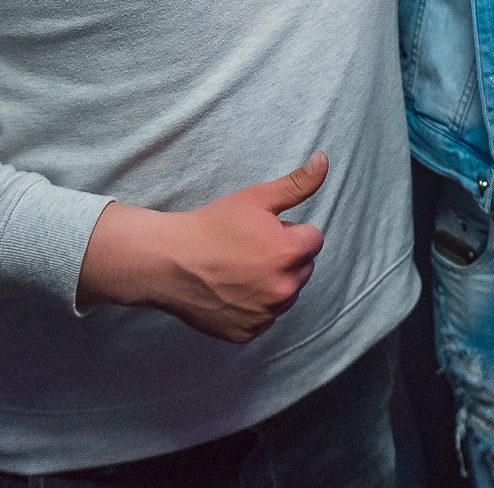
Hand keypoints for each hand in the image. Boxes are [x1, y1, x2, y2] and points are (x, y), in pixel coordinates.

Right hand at [78, 151, 328, 343]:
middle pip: (303, 268)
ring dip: (273, 283)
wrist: (168, 261)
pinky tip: (232, 291)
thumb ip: (297, 183)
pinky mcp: (248, 333)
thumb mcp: (256, 198)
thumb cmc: (212, 225)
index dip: (290, 231)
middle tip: (250, 249)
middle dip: (285, 257)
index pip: (313, 240)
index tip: (264, 231)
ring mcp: (266, 315)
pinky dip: (254, 306)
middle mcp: (283, 289)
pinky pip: (265, 317)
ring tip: (240, 269)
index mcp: (290, 254)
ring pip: (286, 294)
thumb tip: (324, 160)